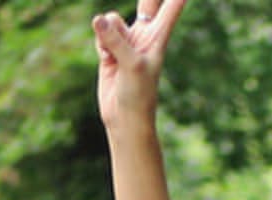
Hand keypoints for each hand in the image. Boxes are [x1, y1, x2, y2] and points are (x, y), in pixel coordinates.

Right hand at [91, 0, 187, 127]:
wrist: (125, 115)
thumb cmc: (138, 94)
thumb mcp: (131, 65)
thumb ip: (116, 40)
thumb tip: (99, 18)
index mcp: (159, 36)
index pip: (172, 6)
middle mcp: (145, 34)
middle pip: (147, 2)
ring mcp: (127, 40)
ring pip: (112, 20)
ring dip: (108, 34)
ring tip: (112, 55)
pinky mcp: (111, 48)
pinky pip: (100, 34)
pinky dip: (100, 43)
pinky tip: (105, 59)